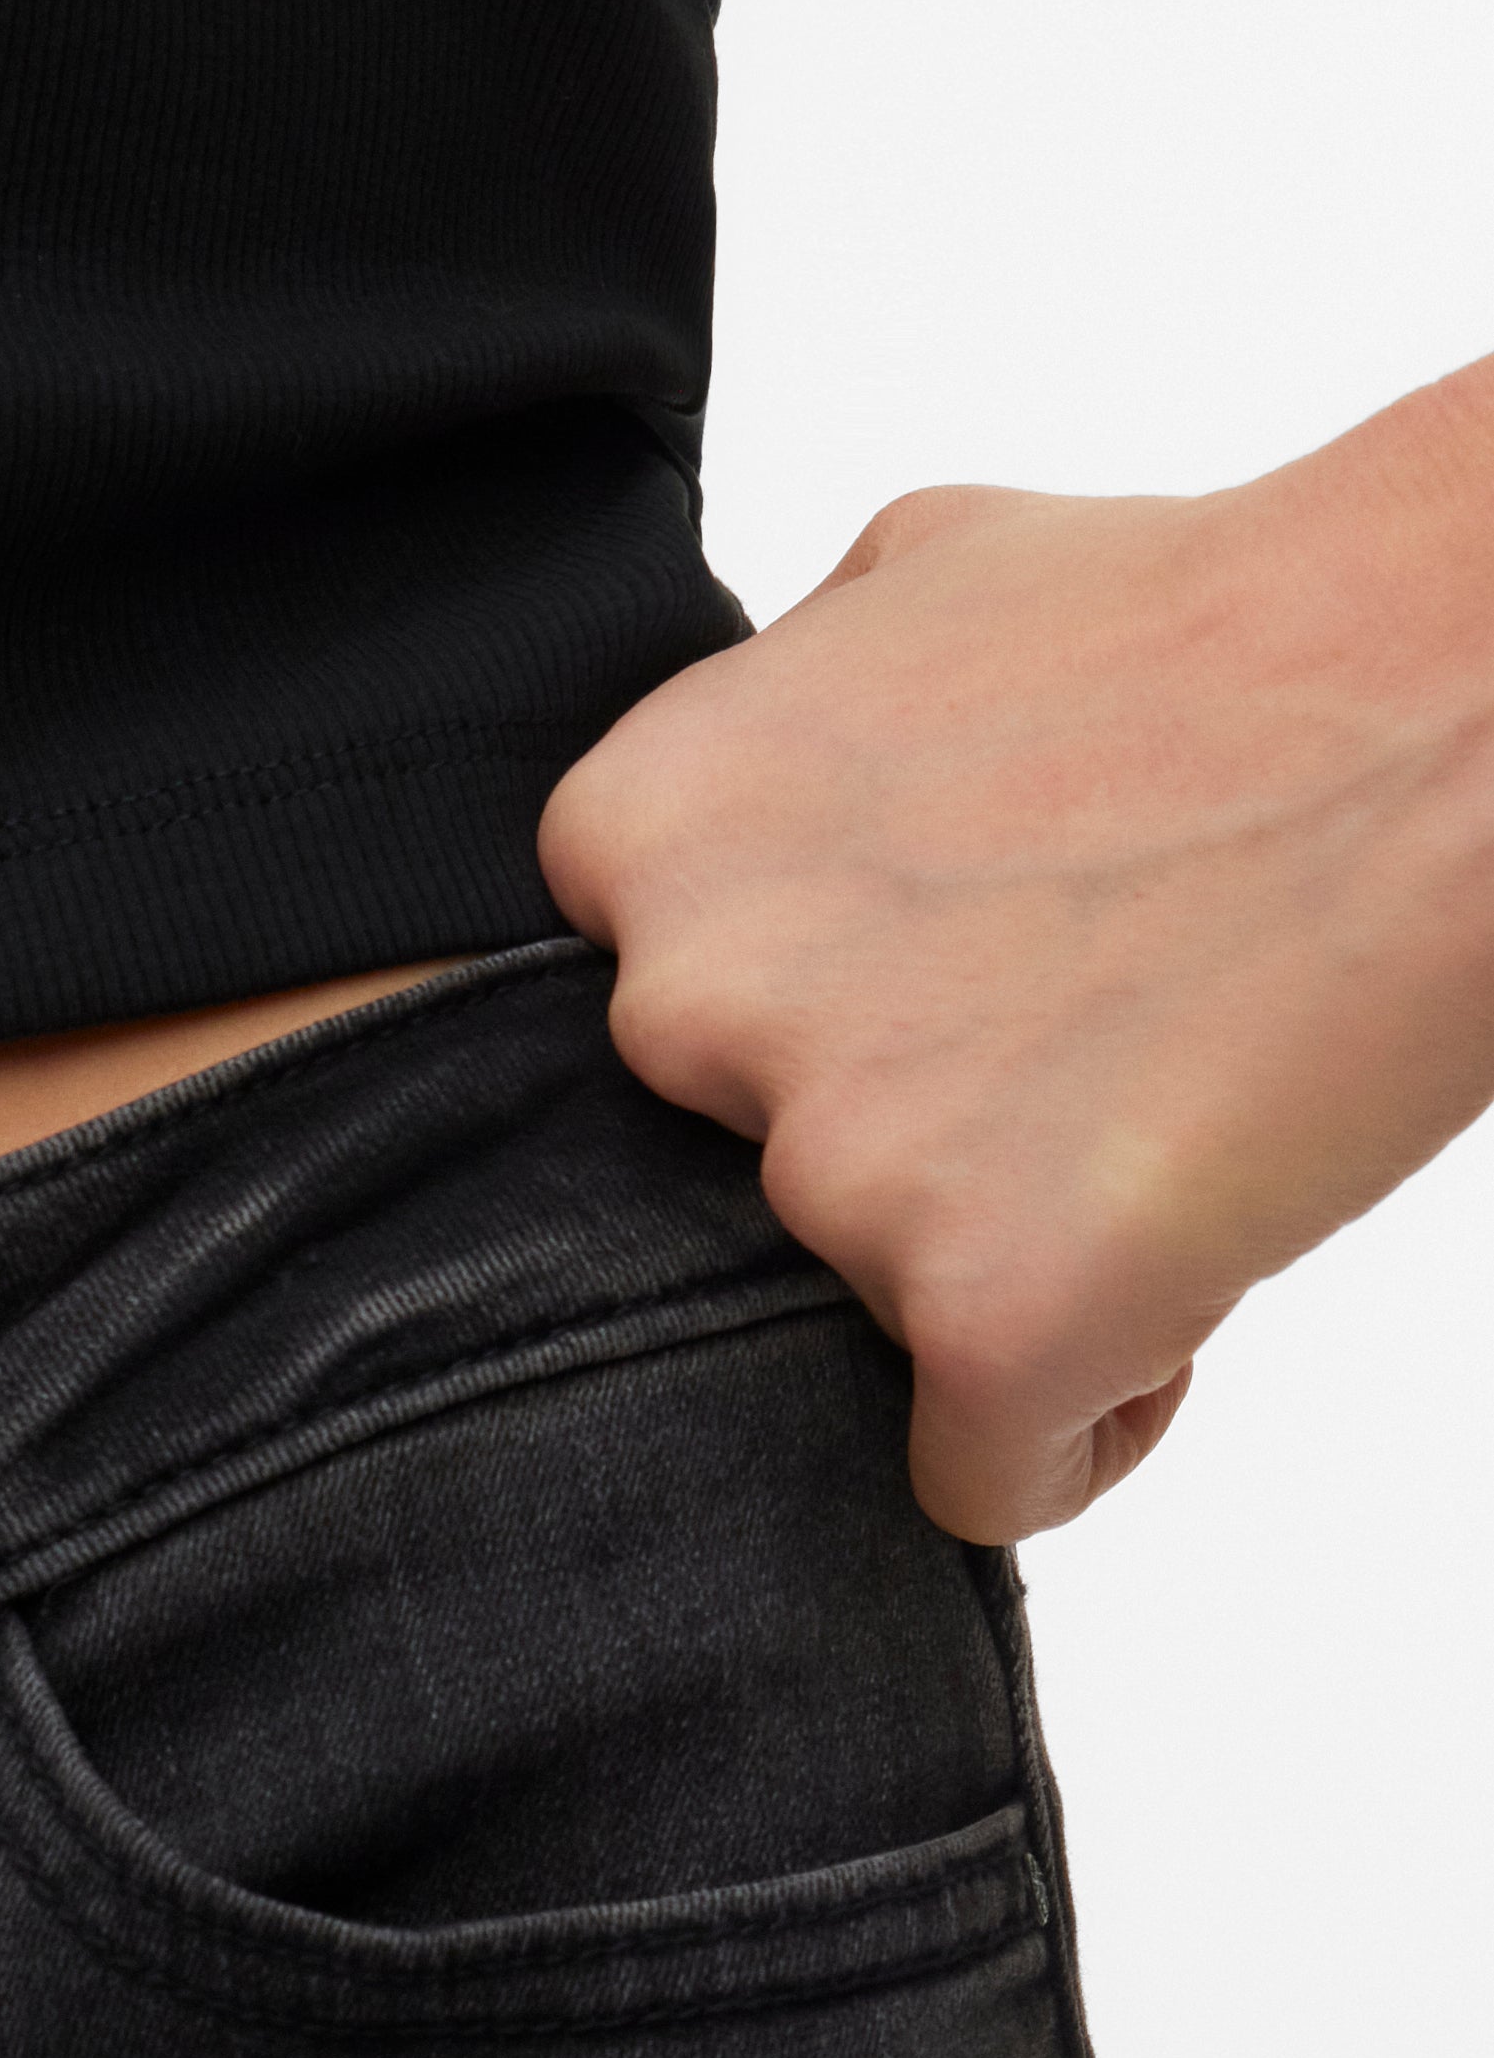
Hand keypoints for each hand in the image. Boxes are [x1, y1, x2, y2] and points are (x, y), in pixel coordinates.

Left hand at [539, 368, 1493, 1537]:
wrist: (1465, 699)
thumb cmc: (1234, 635)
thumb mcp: (926, 581)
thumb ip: (780, 727)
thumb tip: (737, 820)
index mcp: (645, 832)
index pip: (649, 1047)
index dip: (823, 1032)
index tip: (962, 977)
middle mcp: (693, 1004)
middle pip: (738, 1194)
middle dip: (904, 1151)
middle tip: (1087, 1039)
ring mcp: (828, 1172)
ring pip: (860, 1330)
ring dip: (1006, 1266)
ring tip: (1164, 1117)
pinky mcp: (980, 1317)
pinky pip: (979, 1477)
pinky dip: (1086, 1417)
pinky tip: (1181, 1270)